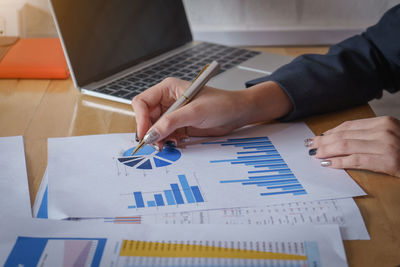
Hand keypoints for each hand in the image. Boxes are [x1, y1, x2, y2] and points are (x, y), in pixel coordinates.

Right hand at [132, 78, 291, 147]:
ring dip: (158, 138)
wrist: (237, 113)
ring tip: (165, 145)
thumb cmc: (221, 104)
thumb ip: (171, 123)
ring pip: (155, 128)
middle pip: (146, 117)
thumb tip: (151, 134)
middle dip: (149, 131)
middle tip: (155, 144)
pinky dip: (167, 141)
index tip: (145, 134)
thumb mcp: (194, 112)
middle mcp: (168, 100)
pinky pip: (166, 134)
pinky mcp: (180, 125)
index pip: (143, 102)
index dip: (141, 118)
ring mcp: (174, 113)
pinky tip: (175, 143)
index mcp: (168, 89)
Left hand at [306, 116, 399, 176]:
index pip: (349, 126)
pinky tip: (328, 164)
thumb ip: (366, 135)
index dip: (330, 132)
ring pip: (347, 146)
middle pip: (345, 135)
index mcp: (384, 122)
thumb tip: (336, 138)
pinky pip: (356, 160)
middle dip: (324, 141)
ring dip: (327, 151)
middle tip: (310, 146)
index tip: (317, 137)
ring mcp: (387, 145)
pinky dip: (339, 162)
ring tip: (315, 155)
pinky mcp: (388, 161)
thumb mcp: (388, 137)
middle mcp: (385, 130)